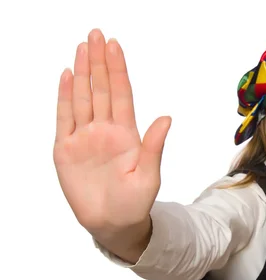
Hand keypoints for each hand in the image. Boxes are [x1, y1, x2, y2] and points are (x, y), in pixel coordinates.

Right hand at [54, 28, 170, 234]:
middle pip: (101, 90)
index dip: (118, 70)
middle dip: (99, 62)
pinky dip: (64, 98)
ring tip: (82, 48)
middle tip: (96, 35)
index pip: (121, 95)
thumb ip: (153, 146)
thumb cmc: (135, 202)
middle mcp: (105, 131)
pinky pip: (64, 119)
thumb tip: (166, 118)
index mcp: (126, 134)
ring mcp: (85, 138)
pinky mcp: (66, 150)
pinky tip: (67, 77)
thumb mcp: (148, 175)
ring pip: (83, 98)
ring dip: (82, 73)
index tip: (115, 46)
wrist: (114, 224)